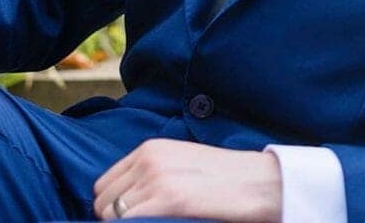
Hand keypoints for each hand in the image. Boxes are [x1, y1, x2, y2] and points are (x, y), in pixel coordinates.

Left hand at [93, 140, 280, 221]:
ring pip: (111, 215)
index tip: (128, 218)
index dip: (112, 206)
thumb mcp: (182, 162)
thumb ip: (151, 174)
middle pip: (103, 202)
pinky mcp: (169, 201)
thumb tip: (125, 202)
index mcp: (150, 149)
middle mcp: (149, 160)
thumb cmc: (227, 179)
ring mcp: (157, 180)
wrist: (262, 182)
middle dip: (115, 219)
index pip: (103, 184)